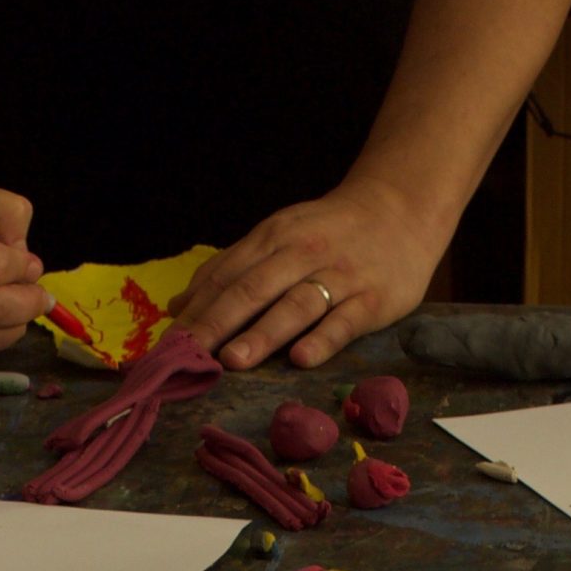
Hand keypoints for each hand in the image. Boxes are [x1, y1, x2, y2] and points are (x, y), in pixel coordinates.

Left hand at [172, 176, 445, 373]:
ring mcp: (339, 276)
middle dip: (217, 323)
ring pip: (294, 305)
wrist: (400, 210)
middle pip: (252, 290)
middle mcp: (302, 254)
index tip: (169, 343)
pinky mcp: (373, 299)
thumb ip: (233, 269)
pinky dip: (322, 339)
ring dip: (262, 333)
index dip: (196, 309)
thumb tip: (181, 305)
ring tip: (233, 361)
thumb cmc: (331, 232)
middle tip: (189, 356)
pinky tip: (301, 359)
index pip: (226, 276)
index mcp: (273, 238)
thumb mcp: (279, 238)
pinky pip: (344, 322)